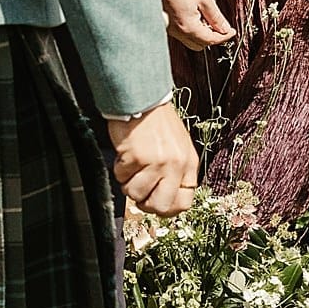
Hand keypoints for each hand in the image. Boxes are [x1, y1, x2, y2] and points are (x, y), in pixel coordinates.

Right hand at [105, 100, 198, 216]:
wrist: (143, 100)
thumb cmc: (158, 123)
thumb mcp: (177, 148)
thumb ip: (174, 173)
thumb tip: (161, 201)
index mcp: (189, 164)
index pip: (184, 203)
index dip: (165, 208)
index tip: (153, 201)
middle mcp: (176, 165)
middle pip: (160, 206)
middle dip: (144, 201)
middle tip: (138, 185)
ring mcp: (158, 162)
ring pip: (135, 194)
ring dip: (128, 181)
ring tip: (133, 163)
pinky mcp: (138, 157)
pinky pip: (121, 177)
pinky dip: (119, 168)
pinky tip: (126, 153)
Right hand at [161, 0, 235, 52]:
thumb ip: (216, 17)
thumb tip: (225, 29)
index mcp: (188, 27)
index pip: (210, 40)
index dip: (224, 37)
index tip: (232, 32)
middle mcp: (177, 32)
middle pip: (200, 44)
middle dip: (212, 37)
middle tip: (221, 25)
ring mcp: (171, 29)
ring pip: (191, 40)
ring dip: (203, 33)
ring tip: (209, 17)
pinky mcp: (167, 24)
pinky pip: (183, 33)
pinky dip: (193, 29)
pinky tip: (198, 15)